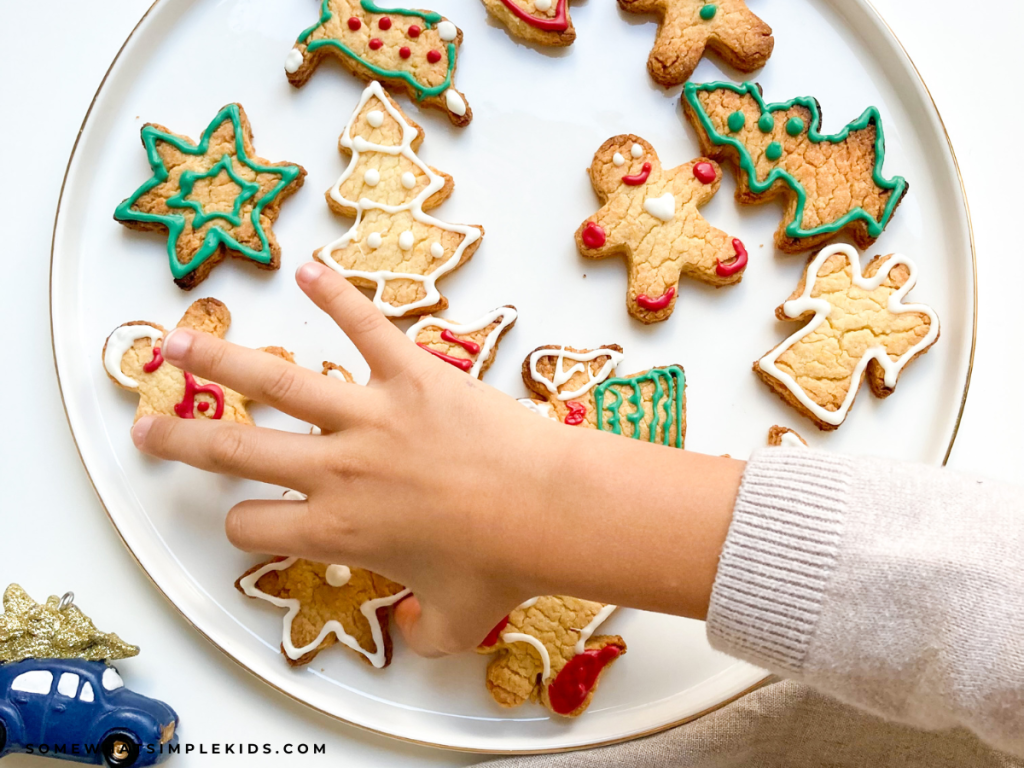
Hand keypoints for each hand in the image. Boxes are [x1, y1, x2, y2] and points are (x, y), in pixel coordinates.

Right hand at [132, 262, 743, 655]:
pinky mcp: (410, 373)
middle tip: (145, 427)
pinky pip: (365, 325)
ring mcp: (369, 416)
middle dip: (180, 441)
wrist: (550, 510)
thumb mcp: (456, 621)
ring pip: (274, 381)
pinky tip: (306, 268)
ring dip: (218, 358)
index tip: (251, 520)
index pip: (253, 527)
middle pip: (234, 452)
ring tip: (175, 340)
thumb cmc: (503, 566)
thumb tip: (417, 633)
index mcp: (337, 532)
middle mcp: (336, 470)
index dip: (245, 528)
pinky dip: (336, 295)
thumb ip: (424, 633)